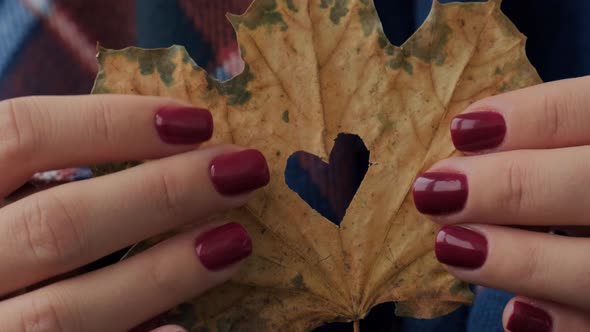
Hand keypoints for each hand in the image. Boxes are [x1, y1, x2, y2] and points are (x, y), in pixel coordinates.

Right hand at [0, 95, 268, 330]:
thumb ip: (47, 178)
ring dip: (161, 273)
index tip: (197, 121)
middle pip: (58, 222)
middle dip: (163, 194)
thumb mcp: (12, 195)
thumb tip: (167, 141)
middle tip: (243, 172)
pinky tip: (181, 329)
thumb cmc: (6, 240)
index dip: (112, 122)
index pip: (20, 134)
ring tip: (235, 243)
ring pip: (63, 311)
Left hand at [413, 76, 589, 331]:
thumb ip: (553, 140)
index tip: (460, 129)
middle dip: (508, 186)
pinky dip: (564, 323)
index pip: (589, 109)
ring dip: (521, 259)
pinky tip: (515, 314)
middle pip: (588, 183)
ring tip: (450, 248)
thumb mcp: (583, 147)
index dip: (528, 117)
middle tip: (434, 192)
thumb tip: (469, 139)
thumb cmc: (586, 175)